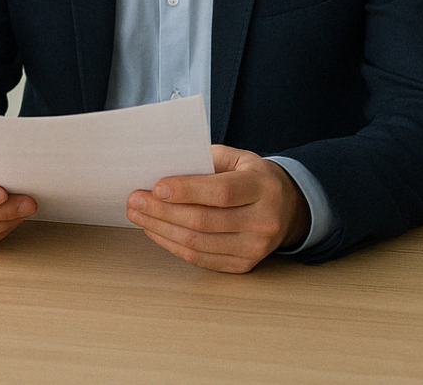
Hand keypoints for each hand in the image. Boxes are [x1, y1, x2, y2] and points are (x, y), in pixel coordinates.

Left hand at [126, 144, 311, 272]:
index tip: (155, 187)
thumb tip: (162, 170)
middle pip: (204, 221)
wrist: (287, 207)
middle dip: (162, 211)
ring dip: (161, 229)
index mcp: (262, 187)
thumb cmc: (251, 177)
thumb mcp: (236, 158)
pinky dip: (172, 245)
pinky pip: (201, 259)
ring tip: (138, 215)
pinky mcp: (244, 264)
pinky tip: (155, 231)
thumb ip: (203, 160)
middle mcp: (263, 220)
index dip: (186, 191)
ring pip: (198, 243)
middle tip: (135, 200)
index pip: (221, 193)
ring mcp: (256, 247)